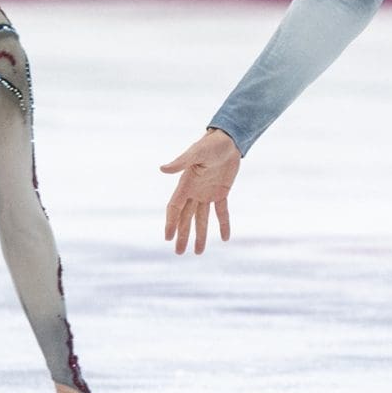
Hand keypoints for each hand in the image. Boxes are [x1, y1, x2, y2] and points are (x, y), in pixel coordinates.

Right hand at [160, 128, 240, 255]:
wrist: (229, 139)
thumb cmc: (210, 144)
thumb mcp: (196, 153)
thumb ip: (181, 162)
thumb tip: (162, 169)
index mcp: (185, 183)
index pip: (175, 207)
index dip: (170, 222)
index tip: (167, 238)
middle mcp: (194, 191)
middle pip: (186, 218)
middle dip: (182, 235)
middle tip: (179, 253)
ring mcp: (207, 193)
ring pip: (202, 218)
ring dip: (200, 235)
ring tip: (197, 252)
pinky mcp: (221, 192)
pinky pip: (221, 212)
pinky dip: (223, 224)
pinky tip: (225, 238)